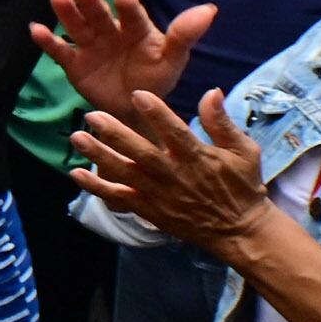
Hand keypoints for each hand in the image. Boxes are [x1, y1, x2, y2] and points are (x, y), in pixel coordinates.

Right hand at [34, 0, 213, 117]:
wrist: (134, 109)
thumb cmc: (155, 78)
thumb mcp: (172, 59)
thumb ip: (185, 36)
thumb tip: (210, 9)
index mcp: (136, 28)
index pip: (132, 16)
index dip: (128, 7)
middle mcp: (110, 31)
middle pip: (99, 15)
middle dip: (90, 2)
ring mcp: (90, 45)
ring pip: (76, 26)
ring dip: (65, 12)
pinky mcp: (73, 63)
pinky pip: (59, 51)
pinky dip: (47, 41)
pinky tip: (35, 29)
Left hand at [72, 90, 272, 249]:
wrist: (239, 230)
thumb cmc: (242, 185)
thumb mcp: (244, 150)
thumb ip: (222, 122)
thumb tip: (211, 91)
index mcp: (199, 158)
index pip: (175, 132)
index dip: (156, 114)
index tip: (137, 95)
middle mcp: (175, 175)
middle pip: (142, 153)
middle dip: (115, 134)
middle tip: (91, 115)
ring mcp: (160, 194)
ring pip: (126, 173)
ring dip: (99, 156)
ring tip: (78, 138)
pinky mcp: (150, 210)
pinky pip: (120, 198)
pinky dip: (98, 187)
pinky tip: (76, 175)